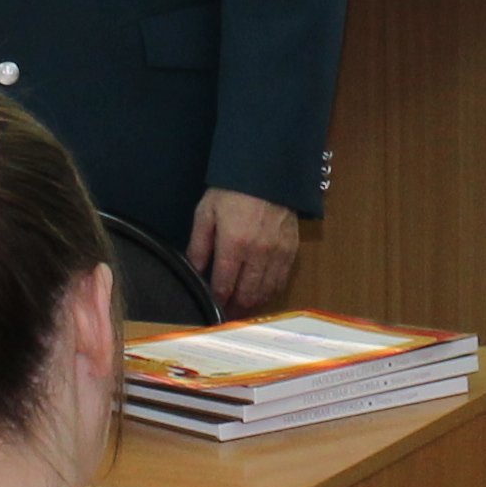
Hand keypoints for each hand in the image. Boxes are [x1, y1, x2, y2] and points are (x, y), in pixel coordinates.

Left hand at [187, 188, 305, 313]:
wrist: (267, 172)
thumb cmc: (232, 190)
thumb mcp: (206, 213)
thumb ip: (199, 245)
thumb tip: (193, 271)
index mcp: (233, 244)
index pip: (224, 285)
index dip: (217, 302)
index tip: (212, 310)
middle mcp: (257, 253)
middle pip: (246, 294)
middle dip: (234, 308)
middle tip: (226, 314)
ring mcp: (277, 253)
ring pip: (265, 291)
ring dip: (252, 303)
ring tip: (241, 307)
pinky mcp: (291, 249)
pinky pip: (282, 280)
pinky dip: (270, 292)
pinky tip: (261, 293)